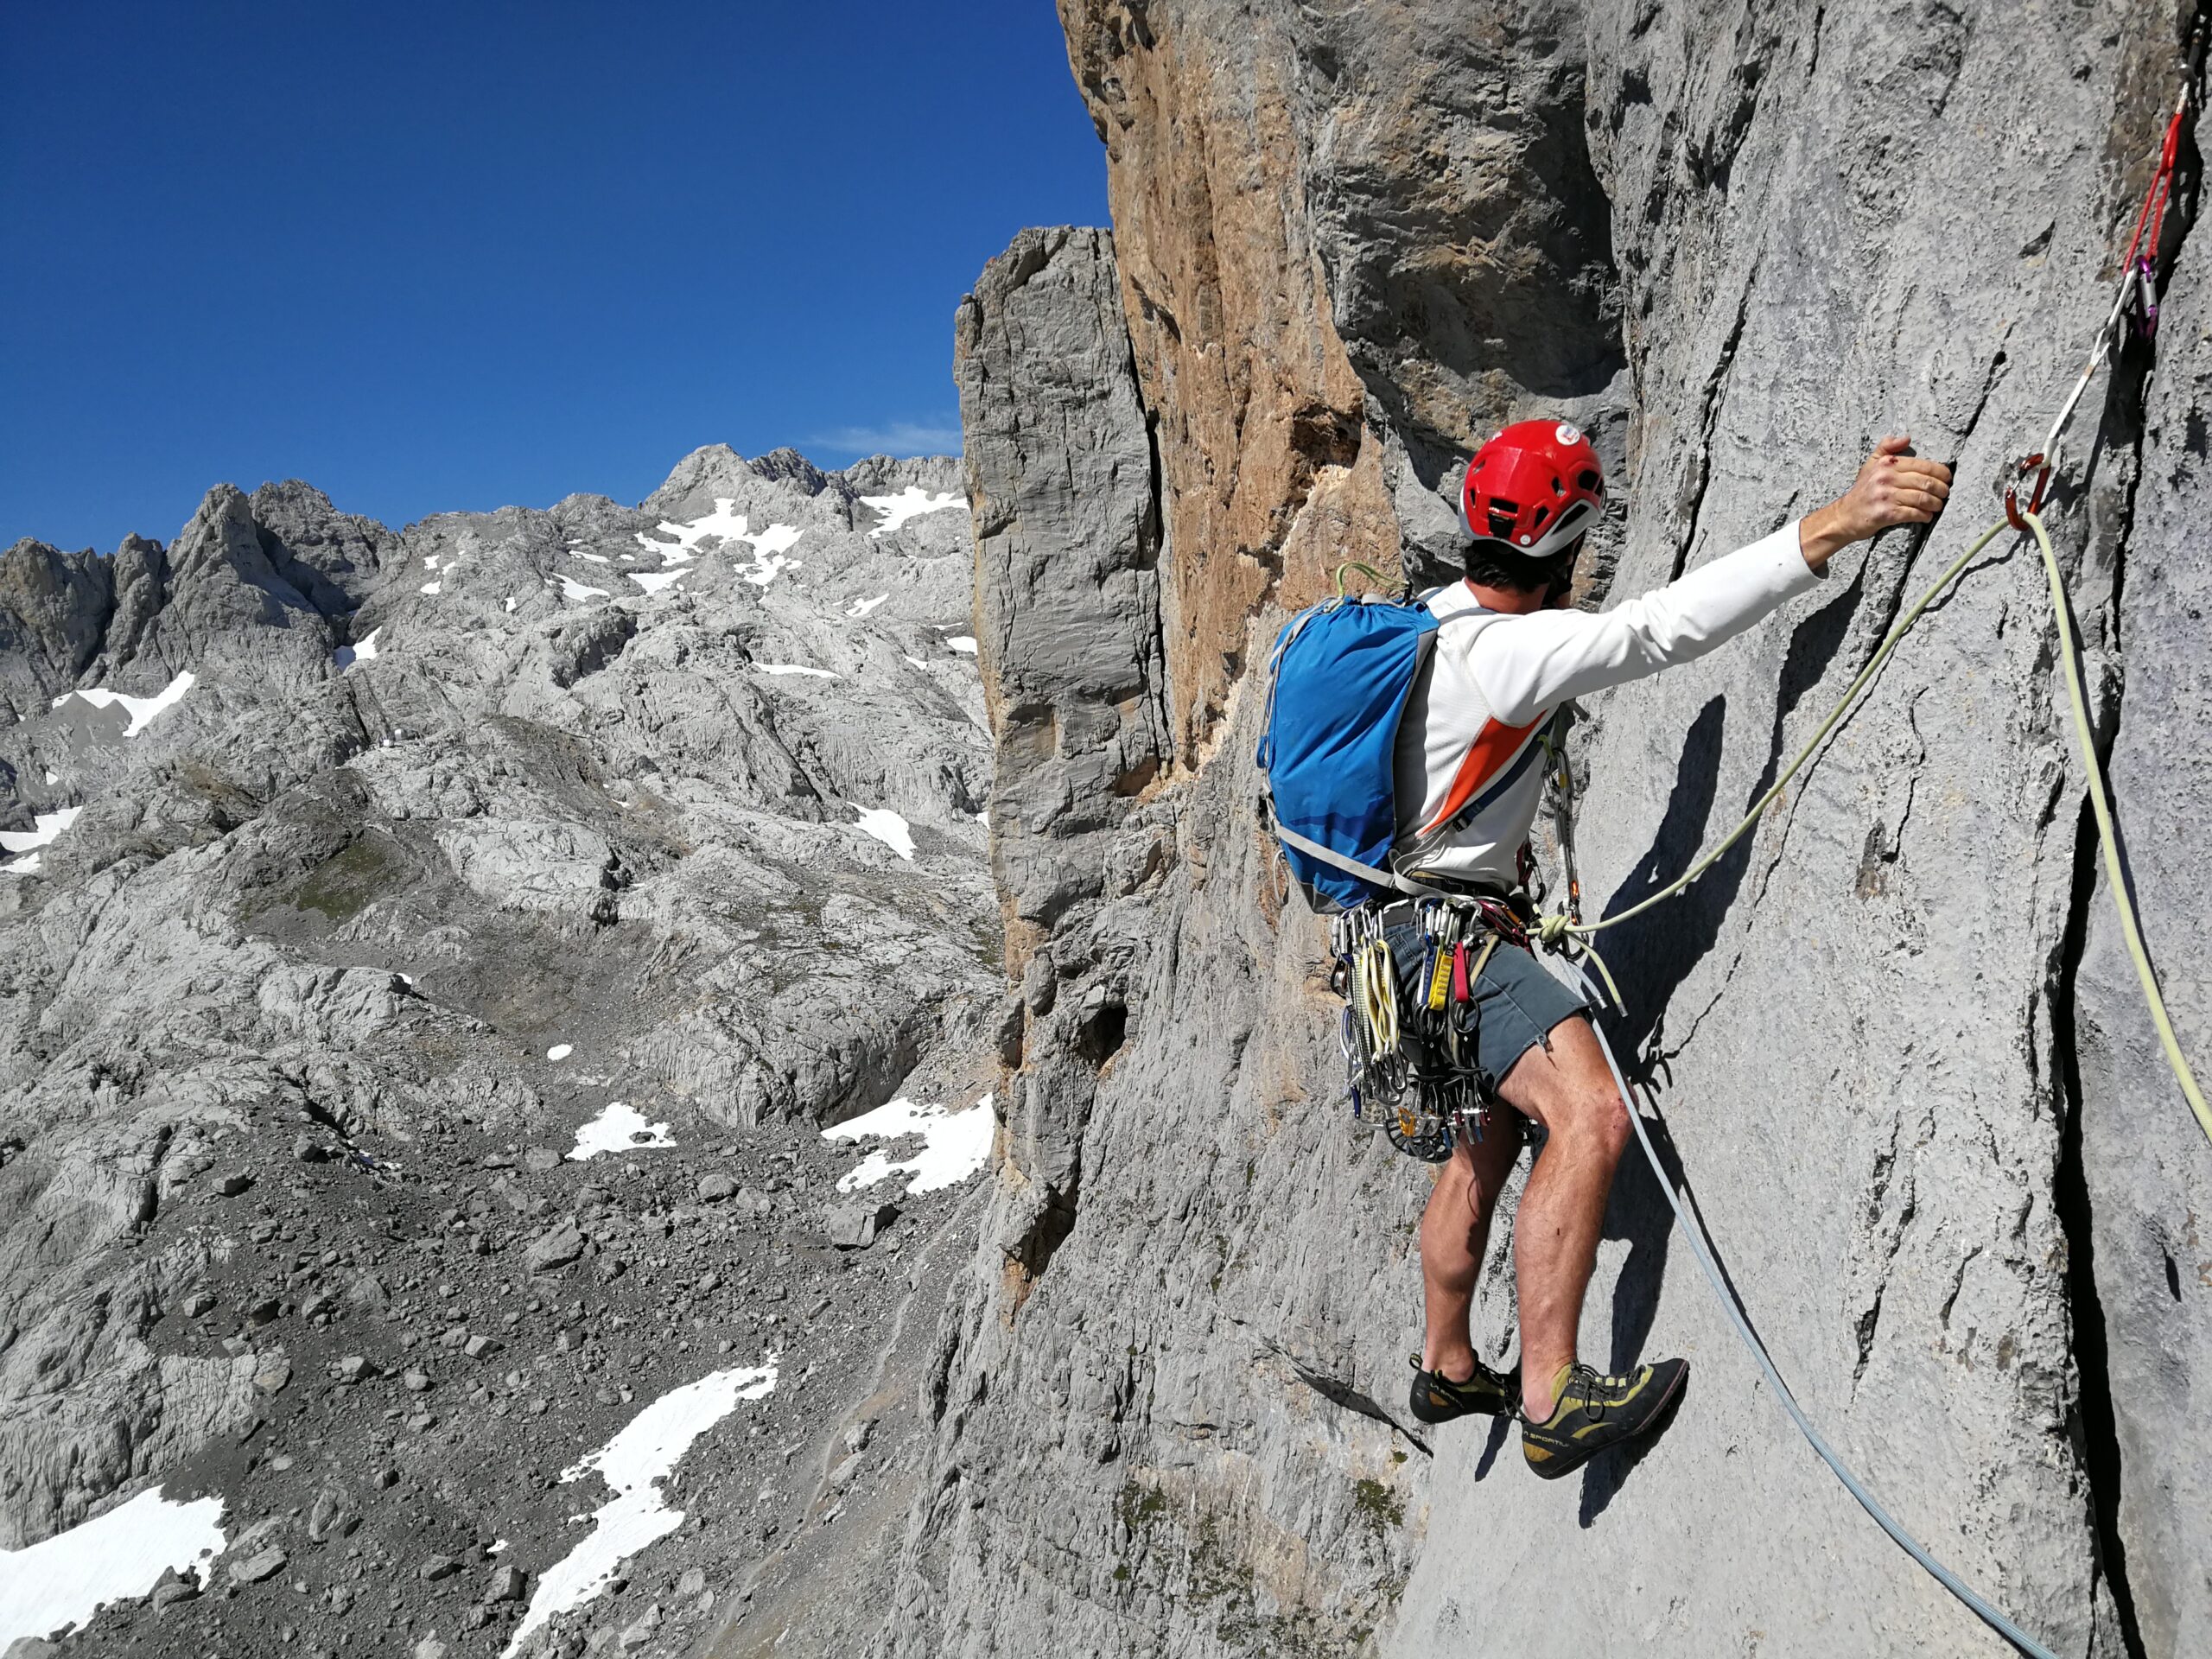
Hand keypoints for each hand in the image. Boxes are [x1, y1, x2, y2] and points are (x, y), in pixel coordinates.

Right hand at [1798, 436, 1951, 569]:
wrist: (1844, 516)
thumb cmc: (1862, 491)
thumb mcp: (1870, 464)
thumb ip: (1887, 448)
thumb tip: (1906, 438)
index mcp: (1887, 464)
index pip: (1923, 466)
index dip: (1941, 472)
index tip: (1948, 478)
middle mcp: (1887, 478)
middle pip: (1926, 482)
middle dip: (1941, 489)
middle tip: (1945, 493)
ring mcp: (1886, 496)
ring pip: (1922, 498)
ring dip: (1936, 503)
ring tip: (1938, 505)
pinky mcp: (1886, 514)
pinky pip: (1913, 513)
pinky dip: (1924, 516)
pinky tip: (1927, 516)